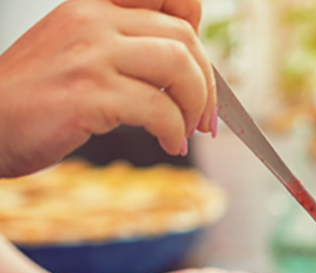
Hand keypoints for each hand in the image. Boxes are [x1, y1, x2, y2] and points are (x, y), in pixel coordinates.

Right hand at [0, 0, 216, 178]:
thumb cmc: (35, 100)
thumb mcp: (78, 57)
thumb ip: (124, 52)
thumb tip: (186, 75)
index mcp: (92, 7)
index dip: (198, 35)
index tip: (197, 72)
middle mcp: (92, 21)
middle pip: (184, 38)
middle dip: (207, 85)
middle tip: (203, 119)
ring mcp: (90, 55)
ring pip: (179, 66)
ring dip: (195, 105)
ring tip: (185, 131)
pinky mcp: (88, 94)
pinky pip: (159, 109)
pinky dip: (174, 132)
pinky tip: (168, 144)